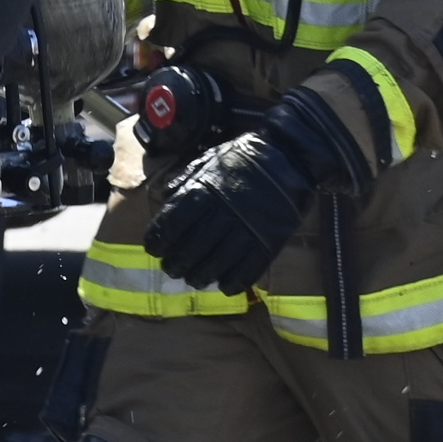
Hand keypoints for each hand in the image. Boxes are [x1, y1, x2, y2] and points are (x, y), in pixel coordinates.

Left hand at [146, 89, 368, 295]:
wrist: (289, 155)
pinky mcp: (270, 240)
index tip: (153, 249)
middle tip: (172, 270)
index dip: (159, 239)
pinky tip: (224, 286)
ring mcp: (248, 227)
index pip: (172, 222)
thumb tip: (165, 196)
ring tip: (194, 280)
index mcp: (204, 190)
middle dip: (177, 262)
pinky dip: (235, 281)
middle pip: (193, 247)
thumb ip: (186, 179)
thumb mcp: (209, 159)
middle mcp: (223, 212)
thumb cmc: (243, 157)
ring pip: (218, 261)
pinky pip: (249, 268)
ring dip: (202, 275)